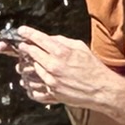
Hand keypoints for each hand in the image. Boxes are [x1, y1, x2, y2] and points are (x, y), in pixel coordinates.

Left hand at [0, 27, 118, 111]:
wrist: (102, 90)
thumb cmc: (93, 67)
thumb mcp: (80, 47)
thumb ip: (62, 41)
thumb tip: (48, 38)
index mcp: (61, 52)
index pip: (38, 39)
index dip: (28, 33)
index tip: (22, 30)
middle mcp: (53, 66)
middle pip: (31, 53)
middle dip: (26, 47)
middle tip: (25, 45)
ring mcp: (51, 81)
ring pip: (31, 69)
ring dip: (30, 64)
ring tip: (34, 62)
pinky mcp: (52, 93)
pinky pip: (35, 88)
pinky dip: (33, 82)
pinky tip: (34, 79)